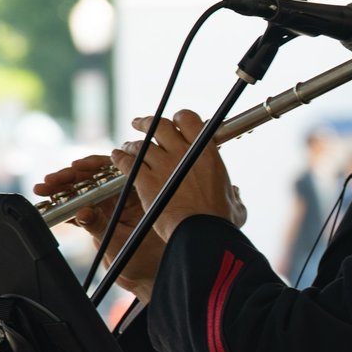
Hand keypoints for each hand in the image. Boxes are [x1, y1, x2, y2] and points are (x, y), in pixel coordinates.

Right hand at [33, 152, 164, 299]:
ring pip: (81, 192)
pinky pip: (77, 209)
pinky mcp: (96, 219)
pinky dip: (62, 207)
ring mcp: (107, 207)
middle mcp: (121, 197)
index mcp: (135, 194)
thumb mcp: (120, 240)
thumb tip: (82, 212)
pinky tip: (48, 206)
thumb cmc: (144, 258)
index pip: (113, 171)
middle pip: (92, 179)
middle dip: (69, 177)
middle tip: (50, 180)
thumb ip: (100, 226)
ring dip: (61, 190)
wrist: (143, 276)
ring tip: (42, 189)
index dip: (93, 165)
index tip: (76, 166)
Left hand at [115, 109, 246, 242]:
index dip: (179, 118)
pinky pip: (128, 162)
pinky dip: (120, 158)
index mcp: (206, 153)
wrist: (201, 233)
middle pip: (160, 125)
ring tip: (127, 146)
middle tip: (140, 123)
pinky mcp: (146, 181)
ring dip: (133, 144)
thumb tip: (235, 194)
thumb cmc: (220, 221)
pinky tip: (117, 156)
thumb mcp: (234, 204)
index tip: (174, 123)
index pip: (188, 119)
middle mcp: (183, 153)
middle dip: (147, 122)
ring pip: (141, 144)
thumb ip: (233, 195)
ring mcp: (163, 166)